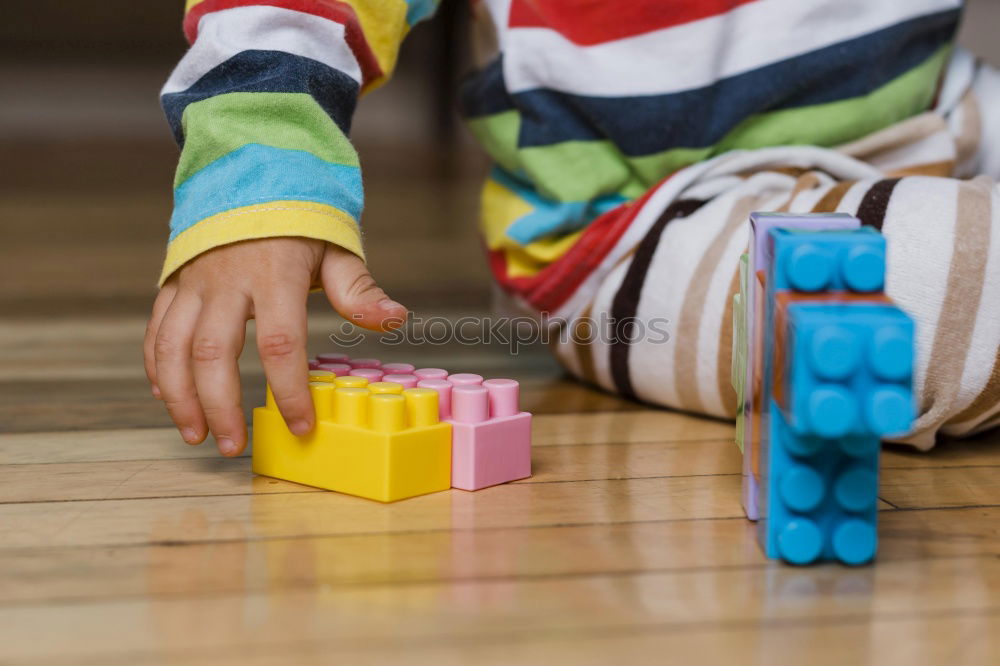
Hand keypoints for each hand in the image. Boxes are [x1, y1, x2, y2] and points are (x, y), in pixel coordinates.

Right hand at [143, 238, 406, 456]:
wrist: (252, 173)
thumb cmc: (301, 219)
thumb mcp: (337, 248)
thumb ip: (359, 289)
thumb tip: (394, 318)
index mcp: (275, 274)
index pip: (280, 344)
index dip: (289, 391)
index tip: (300, 427)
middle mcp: (227, 280)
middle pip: (213, 354)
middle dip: (221, 407)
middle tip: (233, 448)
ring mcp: (194, 282)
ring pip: (173, 347)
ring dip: (181, 397)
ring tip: (196, 435)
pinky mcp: (173, 282)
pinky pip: (157, 330)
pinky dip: (157, 368)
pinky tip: (168, 398)